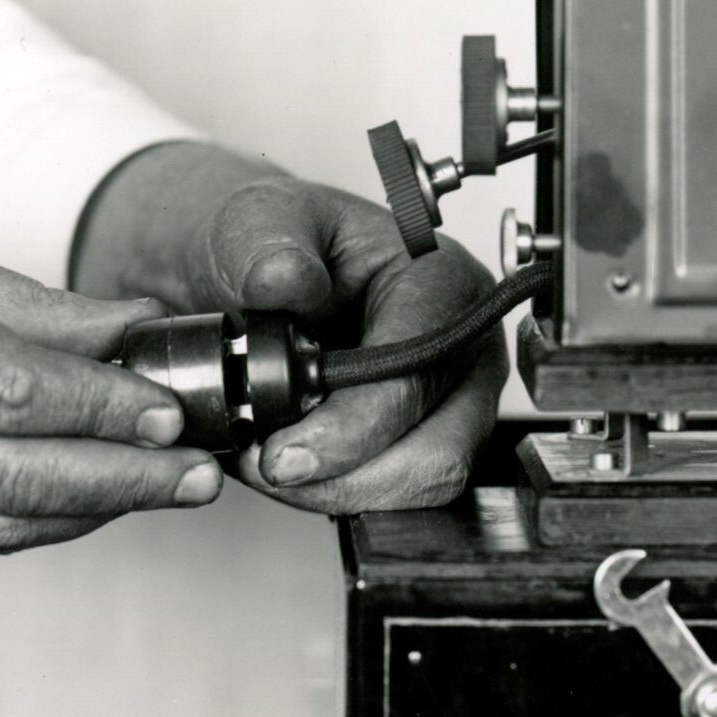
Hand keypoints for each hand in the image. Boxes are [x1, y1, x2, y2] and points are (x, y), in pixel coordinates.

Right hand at [0, 193, 219, 551]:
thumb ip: (21, 305)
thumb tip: (129, 327)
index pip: (15, 393)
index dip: (105, 409)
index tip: (175, 407)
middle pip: (19, 475)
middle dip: (126, 479)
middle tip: (204, 473)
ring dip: (94, 512)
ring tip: (169, 489)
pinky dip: (33, 521)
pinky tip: (88, 498)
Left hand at [71, 144, 502, 513]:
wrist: (252, 272)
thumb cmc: (273, 244)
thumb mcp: (256, 222)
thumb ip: (265, 248)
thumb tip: (286, 280)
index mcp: (442, 281)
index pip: (418, 375)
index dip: (351, 428)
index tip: (283, 453)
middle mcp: (464, 348)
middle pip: (439, 451)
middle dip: (346, 477)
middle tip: (269, 466)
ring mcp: (455, 401)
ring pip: (422, 484)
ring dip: (339, 490)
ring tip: (270, 461)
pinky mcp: (429, 441)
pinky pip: (399, 494)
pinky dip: (340, 492)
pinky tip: (294, 466)